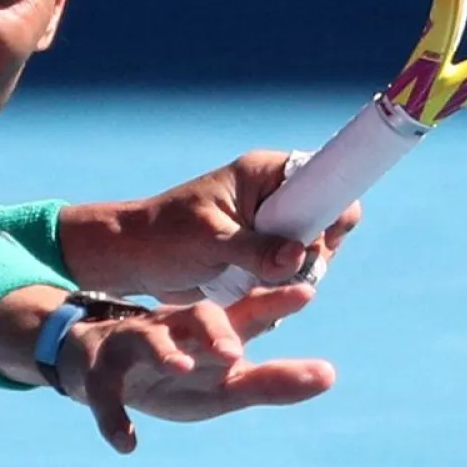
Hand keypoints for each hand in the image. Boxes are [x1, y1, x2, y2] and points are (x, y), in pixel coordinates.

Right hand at [58, 284, 332, 452]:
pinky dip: (114, 419)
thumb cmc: (178, 371)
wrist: (96, 362)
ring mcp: (135, 346)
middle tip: (234, 351)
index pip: (248, 311)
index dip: (275, 301)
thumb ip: (273, 381)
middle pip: (199, 317)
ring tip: (180, 367)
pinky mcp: (101, 375)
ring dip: (164, 352)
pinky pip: (105, 394)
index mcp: (210, 330)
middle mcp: (177, 328)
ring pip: (148, 340)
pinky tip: (128, 445)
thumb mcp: (225, 381)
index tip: (308, 291)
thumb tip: (330, 375)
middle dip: (217, 330)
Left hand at [106, 150, 362, 302]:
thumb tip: (300, 256)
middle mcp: (273, 197)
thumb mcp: (209, 241)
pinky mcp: (264, 254)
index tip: (319, 240)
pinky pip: (294, 270)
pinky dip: (285, 284)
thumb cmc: (164, 237)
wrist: (134, 260)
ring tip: (262, 282)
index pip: (322, 178)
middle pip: (326, 219)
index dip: (332, 206)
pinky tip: (258, 292)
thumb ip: (255, 249)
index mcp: (264, 174)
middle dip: (315, 249)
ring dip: (298, 272)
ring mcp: (271, 227)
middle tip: (284, 270)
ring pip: (313, 249)